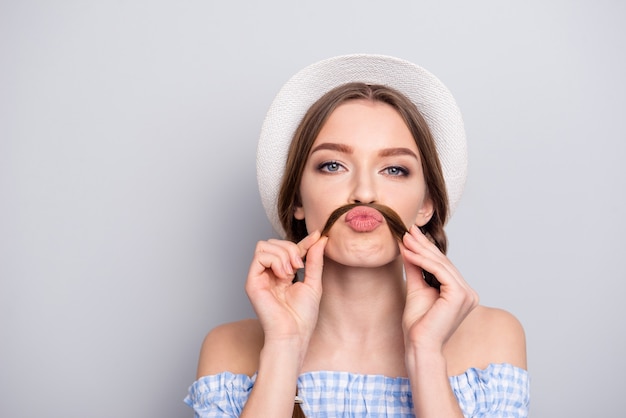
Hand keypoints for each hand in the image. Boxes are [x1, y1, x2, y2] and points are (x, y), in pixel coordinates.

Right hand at [245, 231, 327, 345]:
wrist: (293, 334)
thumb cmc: (302, 316)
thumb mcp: (313, 282)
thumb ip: (314, 260)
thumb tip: (320, 239)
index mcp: (282, 274)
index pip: (289, 249)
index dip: (303, 241)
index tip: (318, 236)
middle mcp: (268, 273)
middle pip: (273, 242)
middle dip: (290, 248)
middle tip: (299, 266)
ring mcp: (258, 277)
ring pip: (264, 245)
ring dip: (283, 254)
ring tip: (291, 272)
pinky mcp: (252, 281)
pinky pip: (260, 255)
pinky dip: (275, 260)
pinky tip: (283, 276)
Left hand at [400, 225, 478, 352]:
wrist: (419, 345)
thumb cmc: (418, 324)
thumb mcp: (416, 288)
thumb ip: (415, 268)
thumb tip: (407, 246)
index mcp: (461, 292)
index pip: (443, 265)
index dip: (426, 248)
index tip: (411, 234)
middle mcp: (469, 293)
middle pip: (443, 262)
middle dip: (423, 245)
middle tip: (408, 230)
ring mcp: (467, 294)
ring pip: (441, 265)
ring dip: (421, 250)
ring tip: (405, 239)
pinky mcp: (460, 295)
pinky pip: (439, 271)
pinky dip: (423, 260)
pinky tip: (408, 253)